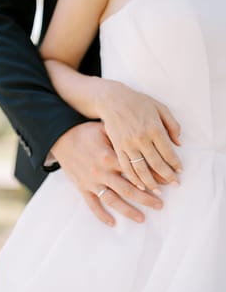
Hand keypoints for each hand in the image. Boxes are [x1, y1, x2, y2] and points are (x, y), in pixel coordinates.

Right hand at [51, 122, 162, 226]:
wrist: (60, 138)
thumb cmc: (85, 132)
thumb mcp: (104, 129)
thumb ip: (122, 138)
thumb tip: (144, 141)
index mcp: (110, 157)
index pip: (136, 171)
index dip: (152, 177)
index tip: (166, 184)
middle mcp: (102, 172)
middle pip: (128, 189)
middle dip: (146, 198)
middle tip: (160, 205)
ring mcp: (91, 182)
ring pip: (113, 200)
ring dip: (128, 210)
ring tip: (142, 219)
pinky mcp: (82, 188)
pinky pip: (92, 205)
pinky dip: (101, 215)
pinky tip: (113, 223)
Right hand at [95, 79, 182, 193]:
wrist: (112, 100)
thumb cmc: (138, 102)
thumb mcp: (159, 107)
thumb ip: (172, 124)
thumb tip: (179, 143)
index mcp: (153, 128)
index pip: (168, 151)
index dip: (175, 163)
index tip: (180, 171)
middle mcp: (140, 139)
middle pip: (156, 163)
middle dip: (167, 176)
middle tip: (175, 185)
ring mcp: (127, 145)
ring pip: (140, 169)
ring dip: (151, 182)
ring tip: (159, 192)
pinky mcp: (116, 149)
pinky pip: (125, 167)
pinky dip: (133, 178)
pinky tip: (140, 186)